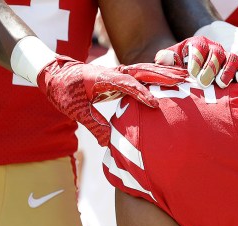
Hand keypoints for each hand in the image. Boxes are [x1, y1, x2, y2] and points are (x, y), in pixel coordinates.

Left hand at [37, 55, 187, 146]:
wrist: (53, 73)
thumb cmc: (63, 91)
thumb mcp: (76, 111)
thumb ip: (95, 125)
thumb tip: (109, 144)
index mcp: (101, 78)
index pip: (125, 84)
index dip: (140, 94)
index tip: (155, 104)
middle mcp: (112, 71)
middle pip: (141, 71)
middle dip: (162, 75)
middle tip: (182, 80)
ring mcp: (117, 71)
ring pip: (144, 69)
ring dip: (164, 72)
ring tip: (184, 76)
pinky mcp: (120, 74)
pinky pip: (141, 73)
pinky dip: (157, 74)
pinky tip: (171, 78)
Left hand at [155, 35, 237, 87]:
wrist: (193, 69)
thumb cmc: (181, 65)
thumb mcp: (171, 60)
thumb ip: (166, 59)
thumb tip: (162, 60)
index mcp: (198, 44)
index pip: (199, 47)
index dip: (196, 59)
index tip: (191, 73)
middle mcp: (214, 48)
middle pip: (216, 54)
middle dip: (210, 68)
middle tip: (203, 82)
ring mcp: (227, 58)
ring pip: (232, 59)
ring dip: (228, 71)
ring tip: (221, 84)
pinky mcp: (236, 68)